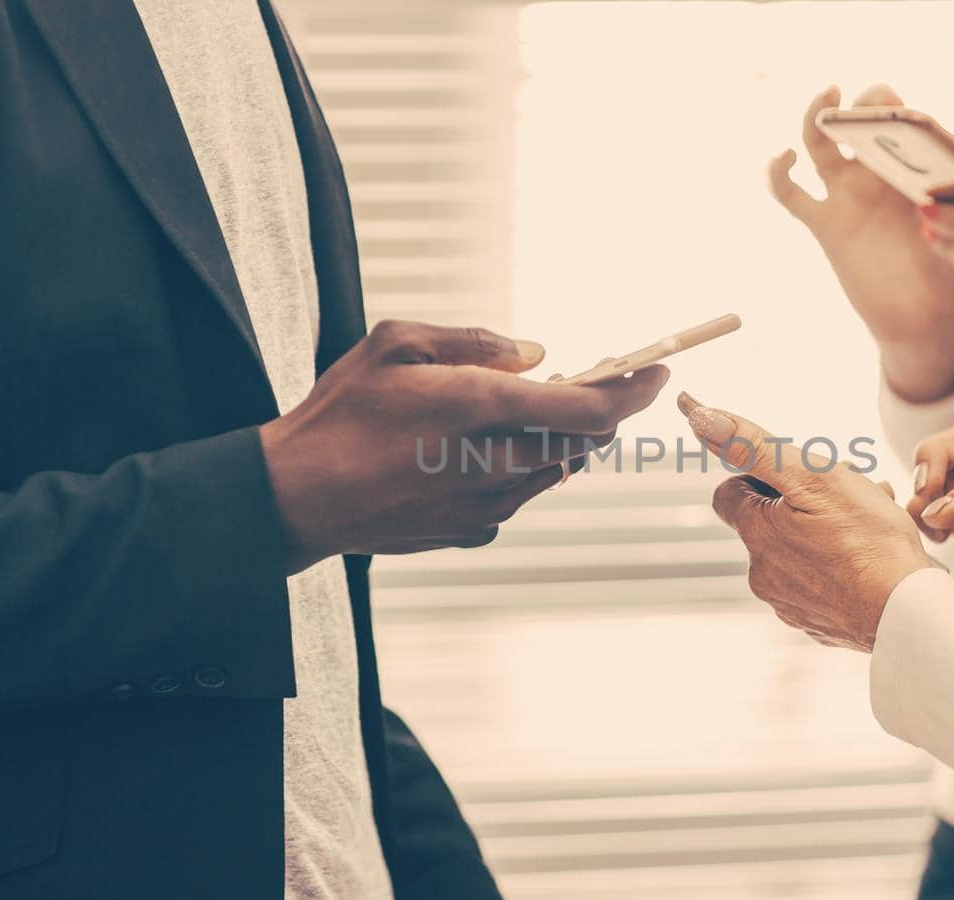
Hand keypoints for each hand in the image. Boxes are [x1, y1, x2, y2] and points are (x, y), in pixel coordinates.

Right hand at [260, 320, 668, 568]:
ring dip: (559, 440)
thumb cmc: (339, 412)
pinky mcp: (472, 531)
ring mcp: (486, 505)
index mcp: (479, 407)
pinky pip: (518, 494)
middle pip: (582, 442)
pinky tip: (487, 449)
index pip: (588, 407)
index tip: (657, 372)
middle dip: (598, 412)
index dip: (633, 391)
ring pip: (554, 470)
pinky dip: (520, 468)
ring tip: (534, 409)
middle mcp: (493, 462)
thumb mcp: (396, 344)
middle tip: (594, 381)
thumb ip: (475, 341)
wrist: (296, 498)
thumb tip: (538, 354)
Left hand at [678, 393, 937, 651]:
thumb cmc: (868, 541)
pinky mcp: (816, 623)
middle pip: (770, 522)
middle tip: (850, 494)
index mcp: (756, 534)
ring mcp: (789, 603)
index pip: (731, 492)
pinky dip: (838, 566)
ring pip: (798, 552)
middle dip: (803, 503)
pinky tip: (870, 558)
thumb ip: (754, 447)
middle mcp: (762, 573)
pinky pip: (819, 584)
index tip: (798, 477)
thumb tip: (700, 418)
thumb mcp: (812, 476)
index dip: (760, 477)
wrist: (907, 614)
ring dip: (825, 531)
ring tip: (870, 523)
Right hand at [769, 86, 953, 402]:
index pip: (902, 114)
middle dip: (867, 101)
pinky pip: (788, 194)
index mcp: (914, 165)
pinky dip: (777, 172)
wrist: (930, 323)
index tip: (910, 118)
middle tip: (877, 109)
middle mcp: (877, 172)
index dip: (902, 107)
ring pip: (818, 141)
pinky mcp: (824, 225)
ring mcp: (846, 195)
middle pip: (859, 115)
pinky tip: (784, 157)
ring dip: (817, 112)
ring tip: (830, 95)